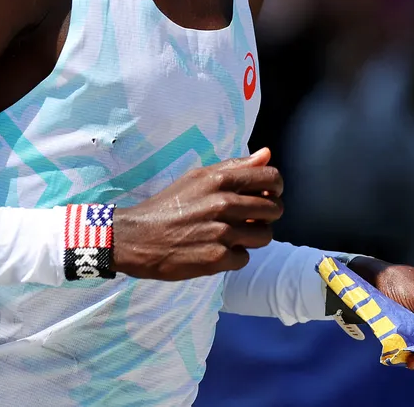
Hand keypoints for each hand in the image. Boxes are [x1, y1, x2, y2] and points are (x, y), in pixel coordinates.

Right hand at [111, 149, 282, 280]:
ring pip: (265, 236)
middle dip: (267, 215)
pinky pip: (244, 258)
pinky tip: (217, 250)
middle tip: (250, 219)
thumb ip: (234, 166)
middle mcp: (224, 204)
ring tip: (234, 235)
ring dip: (253, 237)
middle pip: (274, 209)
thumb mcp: (198, 178)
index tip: (267, 195)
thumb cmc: (169, 205)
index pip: (272, 178)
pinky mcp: (217, 259)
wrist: (137, 238)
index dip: (276, 188)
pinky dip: (234, 257)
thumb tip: (266, 153)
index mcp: (221, 180)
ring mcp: (222, 232)